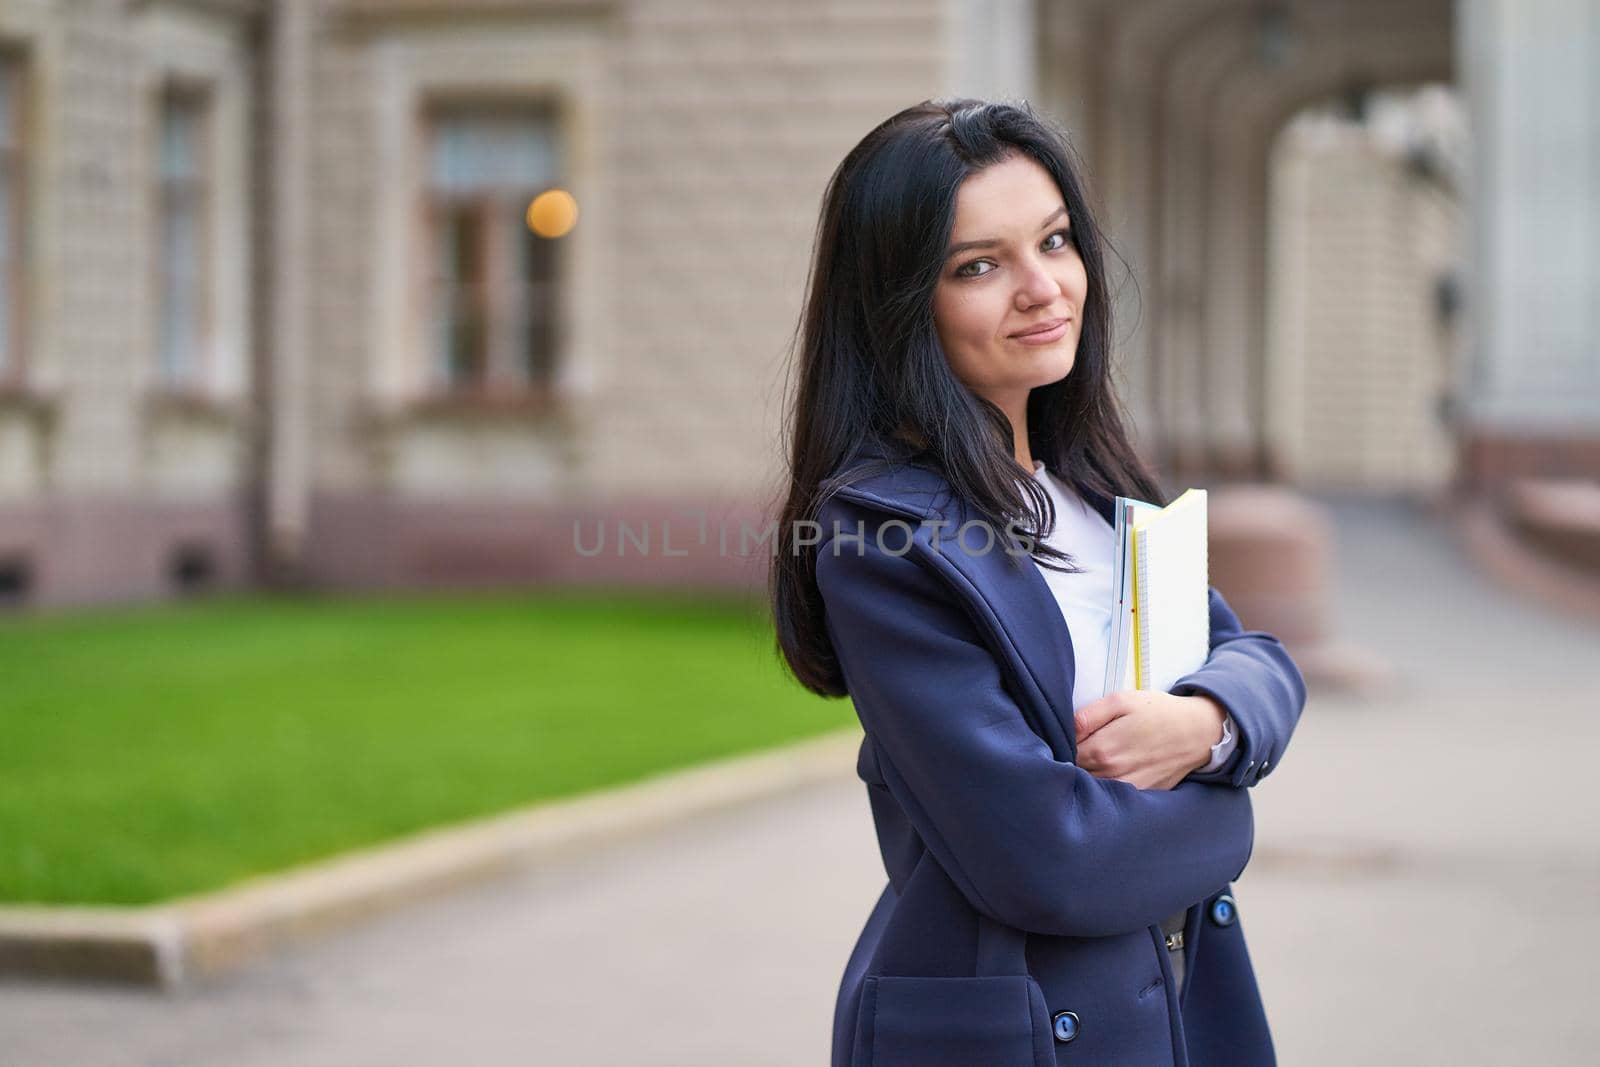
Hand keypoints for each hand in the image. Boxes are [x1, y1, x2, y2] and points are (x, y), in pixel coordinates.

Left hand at [1073, 690, 1227, 790]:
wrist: (1197, 732)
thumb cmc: (1158, 712)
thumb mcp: (1121, 701)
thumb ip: (1087, 716)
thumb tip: (1064, 729)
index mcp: (1103, 751)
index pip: (1063, 757)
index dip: (1060, 747)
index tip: (1065, 738)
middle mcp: (1113, 775)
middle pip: (1076, 775)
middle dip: (1072, 762)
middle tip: (1081, 746)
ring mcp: (1128, 789)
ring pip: (1093, 788)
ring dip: (1089, 776)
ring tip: (1099, 757)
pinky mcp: (1141, 796)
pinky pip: (1114, 796)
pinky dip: (1108, 786)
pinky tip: (1115, 770)